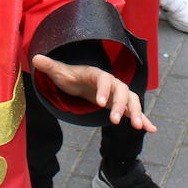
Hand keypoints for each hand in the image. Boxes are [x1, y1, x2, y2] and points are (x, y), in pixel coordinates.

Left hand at [30, 54, 156, 130]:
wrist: (81, 81)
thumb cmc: (70, 76)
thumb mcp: (59, 72)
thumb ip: (50, 66)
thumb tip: (35, 58)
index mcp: (96, 74)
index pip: (103, 79)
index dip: (103, 90)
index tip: (99, 103)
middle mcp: (111, 82)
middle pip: (121, 90)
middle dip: (120, 105)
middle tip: (115, 121)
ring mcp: (118, 94)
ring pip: (131, 100)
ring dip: (137, 112)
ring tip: (139, 127)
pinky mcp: (121, 105)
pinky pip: (135, 111)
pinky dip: (145, 118)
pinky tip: (152, 130)